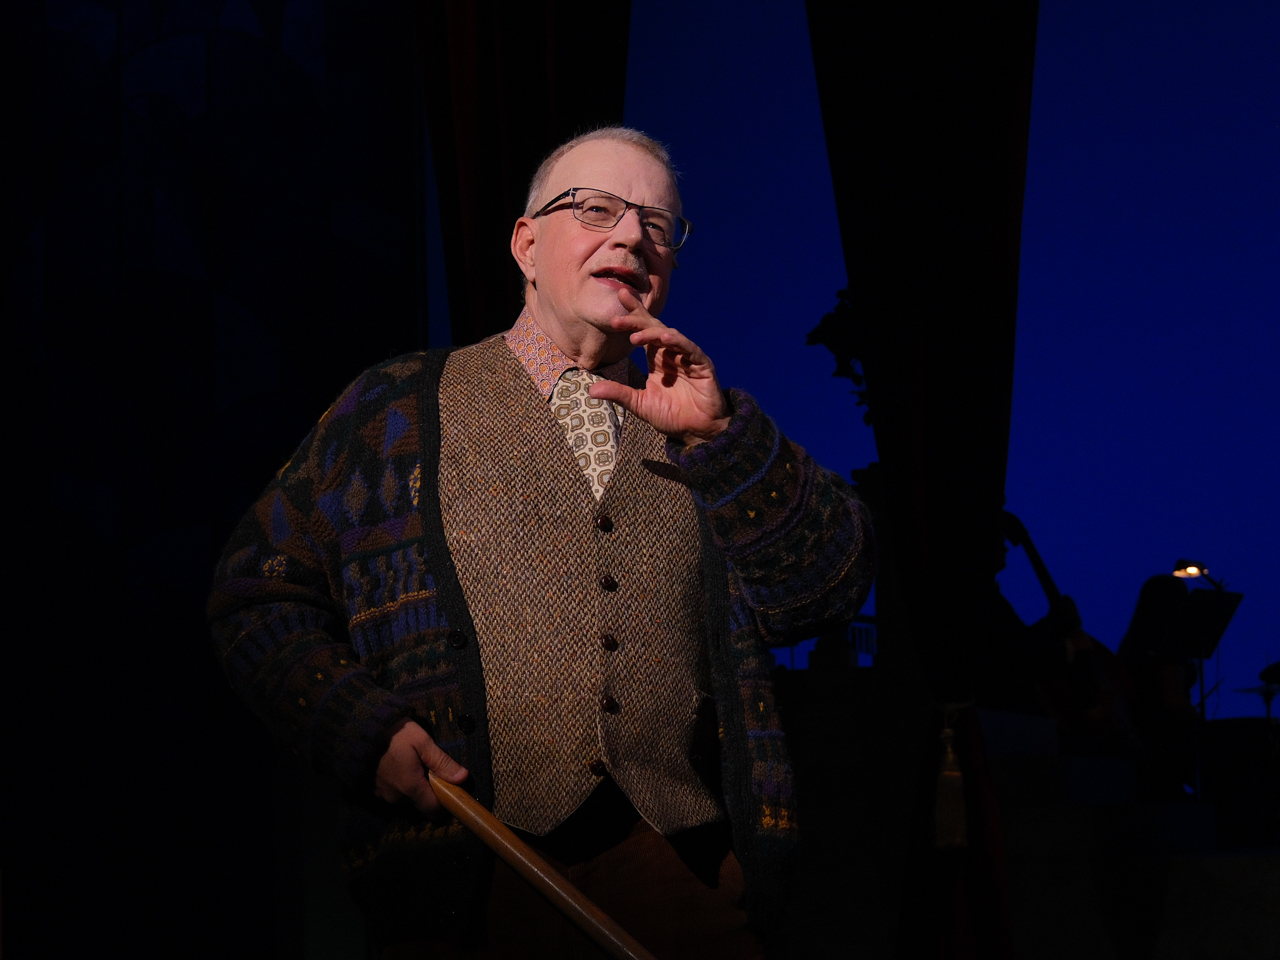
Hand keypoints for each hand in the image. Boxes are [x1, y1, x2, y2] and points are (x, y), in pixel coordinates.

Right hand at [374, 718, 468, 814]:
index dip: (444, 804)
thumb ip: (442, 762)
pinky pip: (392, 793)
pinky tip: (400, 768)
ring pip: (406, 798)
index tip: (451, 792)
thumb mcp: (423, 742)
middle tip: (431, 772)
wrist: (363, 728)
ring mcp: (382, 794)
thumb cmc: (396, 733)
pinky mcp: (373, 789)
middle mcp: (395, 797)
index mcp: (410, 787)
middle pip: (420, 803)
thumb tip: (463, 778)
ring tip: (414, 766)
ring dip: (413, 787)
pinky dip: (399, 784)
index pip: (432, 810)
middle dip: (429, 792)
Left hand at [588, 288, 729, 445]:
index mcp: (656, 359)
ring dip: (652, 334)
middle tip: (617, 316)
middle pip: (653, 328)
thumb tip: (591, 390)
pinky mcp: (702, 365)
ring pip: (669, 336)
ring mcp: (687, 357)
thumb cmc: (671, 416)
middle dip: (636, 319)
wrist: (697, 430)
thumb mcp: (640, 404)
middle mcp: (671, 354)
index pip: (642, 333)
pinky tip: (665, 338)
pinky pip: (690, 349)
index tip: (613, 312)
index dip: (631, 319)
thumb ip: (619, 393)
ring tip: (634, 337)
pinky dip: (678, 342)